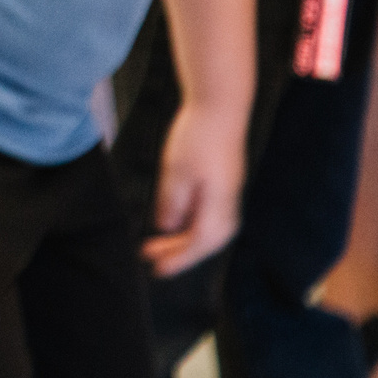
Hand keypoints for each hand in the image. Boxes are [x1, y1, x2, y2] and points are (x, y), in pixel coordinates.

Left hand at [143, 102, 243, 275]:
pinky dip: (191, 225)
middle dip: (177, 252)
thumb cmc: (198, 137)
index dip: (177, 259)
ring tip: (158, 245)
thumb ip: (172, 203)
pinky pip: (209, 217)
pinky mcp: (225, 185)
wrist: (221, 107)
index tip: (156, 270)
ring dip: (183, 240)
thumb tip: (167, 227)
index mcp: (219, 208)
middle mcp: (229, 207)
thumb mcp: (176, 171)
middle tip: (148, 258)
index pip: (197, 244)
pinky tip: (174, 222)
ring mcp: (229, 196)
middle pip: (204, 242)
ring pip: (208, 231)